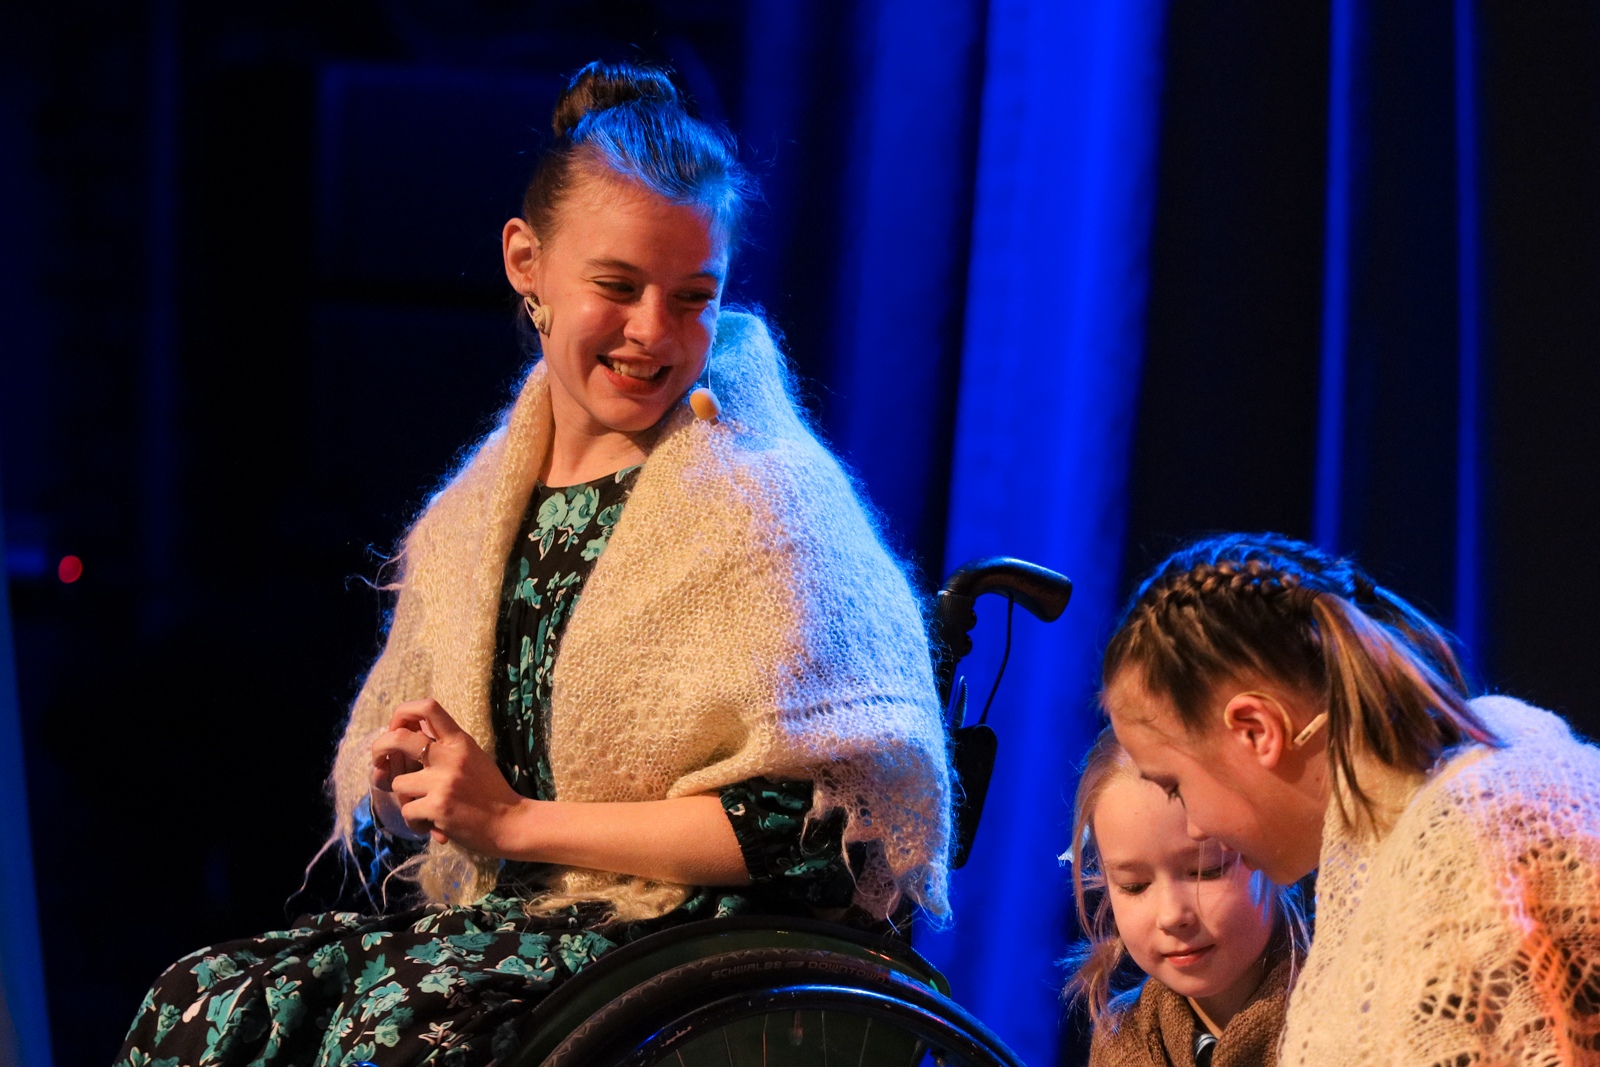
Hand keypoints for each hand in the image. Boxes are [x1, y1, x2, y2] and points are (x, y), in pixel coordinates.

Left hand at [373, 699, 530, 854]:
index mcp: (460, 741)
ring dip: (406, 799)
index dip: (403, 713)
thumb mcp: (472, 758)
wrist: (511, 823)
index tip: (397, 728)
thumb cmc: (491, 793)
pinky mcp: (438, 807)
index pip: (428, 708)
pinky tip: (433, 826)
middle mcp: (450, 757)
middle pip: (398, 738)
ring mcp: (443, 782)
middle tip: (379, 761)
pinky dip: (416, 822)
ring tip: (425, 808)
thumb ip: (446, 747)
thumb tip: (410, 735)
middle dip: (380, 748)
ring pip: (398, 783)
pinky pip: (407, 812)